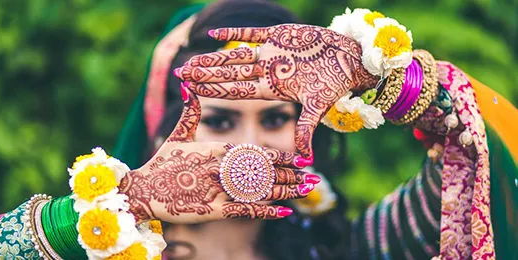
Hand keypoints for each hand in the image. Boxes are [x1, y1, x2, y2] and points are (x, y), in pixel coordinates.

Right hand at [119, 87, 318, 223]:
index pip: (255, 152)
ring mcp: (218, 189)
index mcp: (216, 149)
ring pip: (259, 189)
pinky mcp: (213, 209)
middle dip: (290, 174)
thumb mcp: (177, 135)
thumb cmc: (161, 162)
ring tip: (307, 191)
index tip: (301, 159)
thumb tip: (189, 85)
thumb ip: (190, 112)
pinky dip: (266, 211)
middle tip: (313, 177)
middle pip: (264, 171)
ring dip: (285, 190)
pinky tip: (285, 211)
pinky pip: (245, 210)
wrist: (143, 190)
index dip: (280, 156)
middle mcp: (221, 168)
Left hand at [176, 24, 378, 156]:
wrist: (349, 59)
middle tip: (181, 74)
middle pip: (230, 74)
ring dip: (214, 57)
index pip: (237, 90)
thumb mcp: (318, 107)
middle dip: (206, 74)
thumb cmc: (335, 83)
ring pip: (236, 56)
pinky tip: (213, 35)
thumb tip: (307, 159)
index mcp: (272, 89)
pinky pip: (252, 33)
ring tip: (191, 60)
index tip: (192, 91)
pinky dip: (235, 33)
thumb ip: (306, 129)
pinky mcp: (279, 35)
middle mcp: (267, 72)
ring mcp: (271, 54)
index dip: (214, 90)